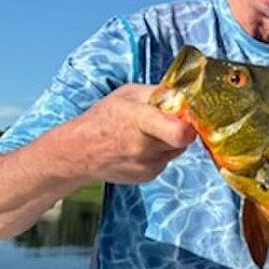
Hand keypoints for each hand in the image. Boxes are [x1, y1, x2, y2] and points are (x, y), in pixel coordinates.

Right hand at [69, 84, 196, 184]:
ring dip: (170, 138)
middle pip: (183, 137)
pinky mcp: (148, 176)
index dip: (190, 124)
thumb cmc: (103, 118)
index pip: (180, 132)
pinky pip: (167, 158)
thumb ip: (159, 93)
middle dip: (180, 125)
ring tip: (148, 131)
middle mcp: (145, 147)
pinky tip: (141, 145)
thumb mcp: (129, 93)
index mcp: (140, 121)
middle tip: (164, 118)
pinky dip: (161, 150)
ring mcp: (147, 166)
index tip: (187, 114)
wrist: (78, 152)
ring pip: (178, 148)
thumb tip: (185, 94)